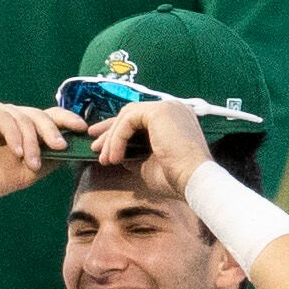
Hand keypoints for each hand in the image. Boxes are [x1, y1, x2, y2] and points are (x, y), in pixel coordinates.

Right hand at [0, 101, 87, 211]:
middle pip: (38, 115)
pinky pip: (1, 116)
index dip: (67, 120)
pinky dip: (12, 134)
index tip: (83, 130)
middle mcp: (11, 118)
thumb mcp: (27, 173)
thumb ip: (48, 160)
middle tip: (61, 147)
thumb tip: (73, 150)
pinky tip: (17, 152)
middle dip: (52, 130)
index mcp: (24, 130)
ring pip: (22, 117)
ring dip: (30, 140)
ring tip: (31, 162)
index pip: (49, 118)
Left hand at [87, 99, 212, 197]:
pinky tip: (114, 156)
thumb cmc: (176, 179)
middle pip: (131, 114)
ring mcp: (167, 107)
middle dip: (109, 131)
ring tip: (105, 159)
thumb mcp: (148, 166)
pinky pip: (129, 119)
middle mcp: (172, 109)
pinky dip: (118, 137)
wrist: (193, 182)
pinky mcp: (160, 111)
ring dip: (112, 138)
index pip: (140, 120)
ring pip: (127, 115)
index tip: (101, 145)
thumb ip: (133, 156)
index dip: (118, 131)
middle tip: (94, 147)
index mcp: (173, 120)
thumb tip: (116, 154)